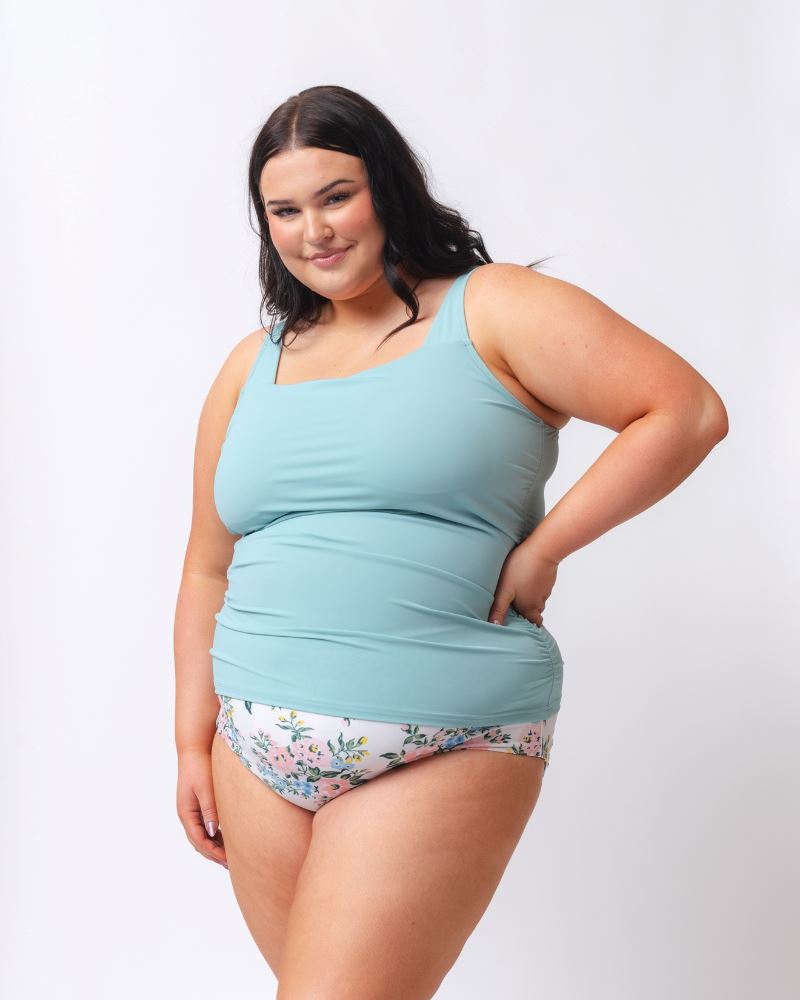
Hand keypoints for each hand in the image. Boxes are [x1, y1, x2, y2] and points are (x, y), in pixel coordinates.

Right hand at [176, 747, 227, 869]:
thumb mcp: (206, 789)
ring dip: (214, 846)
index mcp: (186, 813)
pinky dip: (215, 835)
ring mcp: (191, 810)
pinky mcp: (198, 805)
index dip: (213, 852)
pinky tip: (227, 838)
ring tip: (230, 856)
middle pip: (199, 842)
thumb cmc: (200, 767)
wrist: (195, 749)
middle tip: (231, 865)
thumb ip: (210, 810)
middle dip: (214, 854)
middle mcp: (187, 814)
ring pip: (202, 836)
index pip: (199, 840)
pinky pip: (205, 826)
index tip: (228, 861)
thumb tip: (214, 832)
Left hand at [488, 539, 558, 626]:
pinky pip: (541, 585)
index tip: (521, 624)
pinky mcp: (548, 577)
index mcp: (529, 607)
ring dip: (530, 596)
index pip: (534, 624)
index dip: (529, 626)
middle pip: (535, 611)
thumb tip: (493, 625)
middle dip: (527, 610)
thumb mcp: (504, 590)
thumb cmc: (520, 569)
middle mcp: (539, 601)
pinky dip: (534, 584)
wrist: (542, 549)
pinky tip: (525, 576)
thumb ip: (499, 609)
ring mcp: (546, 589)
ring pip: (538, 598)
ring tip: (518, 589)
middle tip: (514, 604)